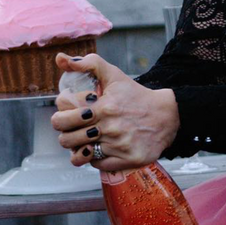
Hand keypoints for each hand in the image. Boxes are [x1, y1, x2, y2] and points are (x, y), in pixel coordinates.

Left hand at [50, 52, 179, 171]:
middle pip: (67, 140)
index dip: (59, 118)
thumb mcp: (113, 75)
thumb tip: (60, 59)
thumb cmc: (136, 95)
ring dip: (79, 148)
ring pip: (81, 156)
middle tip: (72, 130)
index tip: (64, 115)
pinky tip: (101, 147)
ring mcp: (119, 147)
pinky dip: (95, 158)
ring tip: (84, 140)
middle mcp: (111, 128)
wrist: (166, 115)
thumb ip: (87, 64)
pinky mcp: (128, 161)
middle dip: (65, 135)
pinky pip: (98, 166)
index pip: (64, 119)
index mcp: (104, 107)